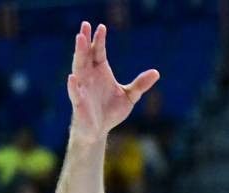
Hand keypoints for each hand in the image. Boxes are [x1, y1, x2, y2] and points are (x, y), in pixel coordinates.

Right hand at [67, 21, 158, 142]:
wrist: (99, 131)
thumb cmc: (111, 111)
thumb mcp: (129, 96)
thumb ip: (140, 85)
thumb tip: (156, 72)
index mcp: (99, 71)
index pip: (98, 51)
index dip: (99, 40)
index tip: (102, 27)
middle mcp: (89, 76)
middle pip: (85, 55)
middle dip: (85, 41)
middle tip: (84, 25)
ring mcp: (82, 88)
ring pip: (78, 68)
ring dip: (78, 54)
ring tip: (79, 40)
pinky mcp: (79, 103)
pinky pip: (75, 93)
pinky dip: (73, 86)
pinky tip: (72, 78)